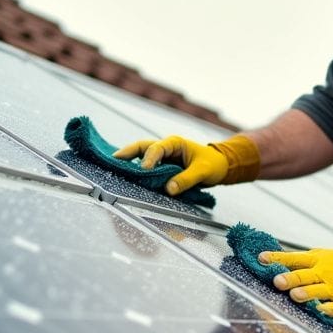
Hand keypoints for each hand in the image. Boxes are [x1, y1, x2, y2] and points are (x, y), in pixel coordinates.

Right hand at [113, 134, 259, 195]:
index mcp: (175, 143)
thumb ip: (186, 180)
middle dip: (127, 153)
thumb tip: (169, 189)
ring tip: (114, 169)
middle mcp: (165, 148)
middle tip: (113, 160)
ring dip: (128, 161)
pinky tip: (126, 177)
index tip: (144, 170)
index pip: (157, 149)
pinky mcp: (161, 168)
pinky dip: (136, 171)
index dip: (149, 159)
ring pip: (141, 156)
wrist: (219, 166)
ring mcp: (162, 158)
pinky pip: (146, 168)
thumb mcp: (202, 171)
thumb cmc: (212, 164)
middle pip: (142, 147)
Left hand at [259, 231, 332, 317]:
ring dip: (308, 293)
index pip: (293, 258)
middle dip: (291, 278)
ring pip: (320, 290)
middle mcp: (325, 272)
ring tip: (295, 295)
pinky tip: (322, 311)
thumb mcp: (322, 257)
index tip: (261, 259)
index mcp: (317, 260)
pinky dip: (331, 308)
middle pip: (305, 275)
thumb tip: (274, 262)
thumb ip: (300, 262)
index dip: (276, 258)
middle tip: (277, 281)